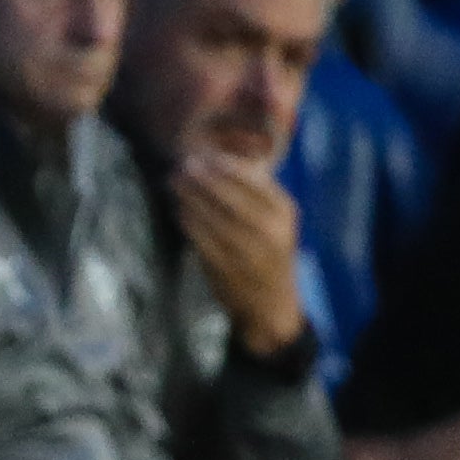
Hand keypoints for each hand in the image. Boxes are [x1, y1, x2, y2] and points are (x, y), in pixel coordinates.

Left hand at [164, 151, 308, 354]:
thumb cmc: (272, 254)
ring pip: (211, 215)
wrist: (271, 304)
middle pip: (229, 194)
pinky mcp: (224, 267)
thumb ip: (259, 193)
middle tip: (183, 165)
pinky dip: (187, 220)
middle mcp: (269, 230)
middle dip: (203, 177)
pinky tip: (179, 209)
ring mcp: (246, 250)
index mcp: (285, 213)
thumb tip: (224, 157)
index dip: (225, 165)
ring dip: (189, 196)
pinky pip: (200, 237)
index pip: (253, 180)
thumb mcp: (278, 221)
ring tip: (175, 182)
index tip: (205, 155)